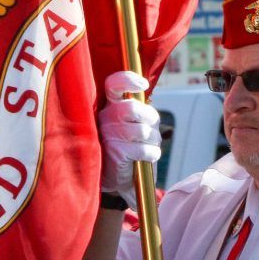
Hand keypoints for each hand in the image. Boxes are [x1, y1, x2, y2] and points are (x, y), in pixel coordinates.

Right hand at [99, 70, 160, 207]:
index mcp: (110, 107)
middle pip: (132, 108)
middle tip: (150, 130)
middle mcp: (105, 118)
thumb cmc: (130, 147)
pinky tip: (144, 159)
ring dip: (152, 140)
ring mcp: (108, 135)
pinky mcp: (115, 153)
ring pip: (143, 130)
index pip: (113, 85)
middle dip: (149, 119)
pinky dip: (152, 154)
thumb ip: (139, 111)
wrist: (119, 179)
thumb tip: (148, 102)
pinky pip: (145, 149)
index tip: (142, 84)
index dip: (127, 80)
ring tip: (145, 147)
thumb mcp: (133, 125)